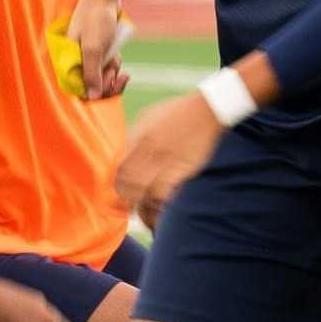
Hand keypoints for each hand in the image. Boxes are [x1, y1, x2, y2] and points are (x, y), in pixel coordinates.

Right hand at [68, 0, 131, 98]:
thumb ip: (91, 73)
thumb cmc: (96, 19)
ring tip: (117, 60)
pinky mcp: (98, 50)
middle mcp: (75, 60)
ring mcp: (87, 55)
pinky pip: (106, 66)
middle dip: (107, 83)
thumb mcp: (93, 48)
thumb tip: (93, 97)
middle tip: (118, 75)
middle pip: (91, 86)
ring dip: (112, 72)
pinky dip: (114, 63)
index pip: (78, 88)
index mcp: (68, 60)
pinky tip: (118, 55)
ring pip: (101, 77)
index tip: (109, 83)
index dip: (95, 92)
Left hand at [115, 92, 223, 227]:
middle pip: (128, 181)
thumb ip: (133, 134)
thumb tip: (122, 153)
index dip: (114, 185)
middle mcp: (151, 149)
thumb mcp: (147, 115)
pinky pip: (165, 192)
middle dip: (124, 198)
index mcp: (140, 136)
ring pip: (145, 191)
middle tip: (124, 207)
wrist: (205, 110)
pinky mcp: (184, 169)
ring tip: (139, 212)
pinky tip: (158, 206)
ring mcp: (168, 160)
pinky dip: (158, 202)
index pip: (119, 167)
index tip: (115, 194)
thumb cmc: (175, 112)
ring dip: (139, 204)